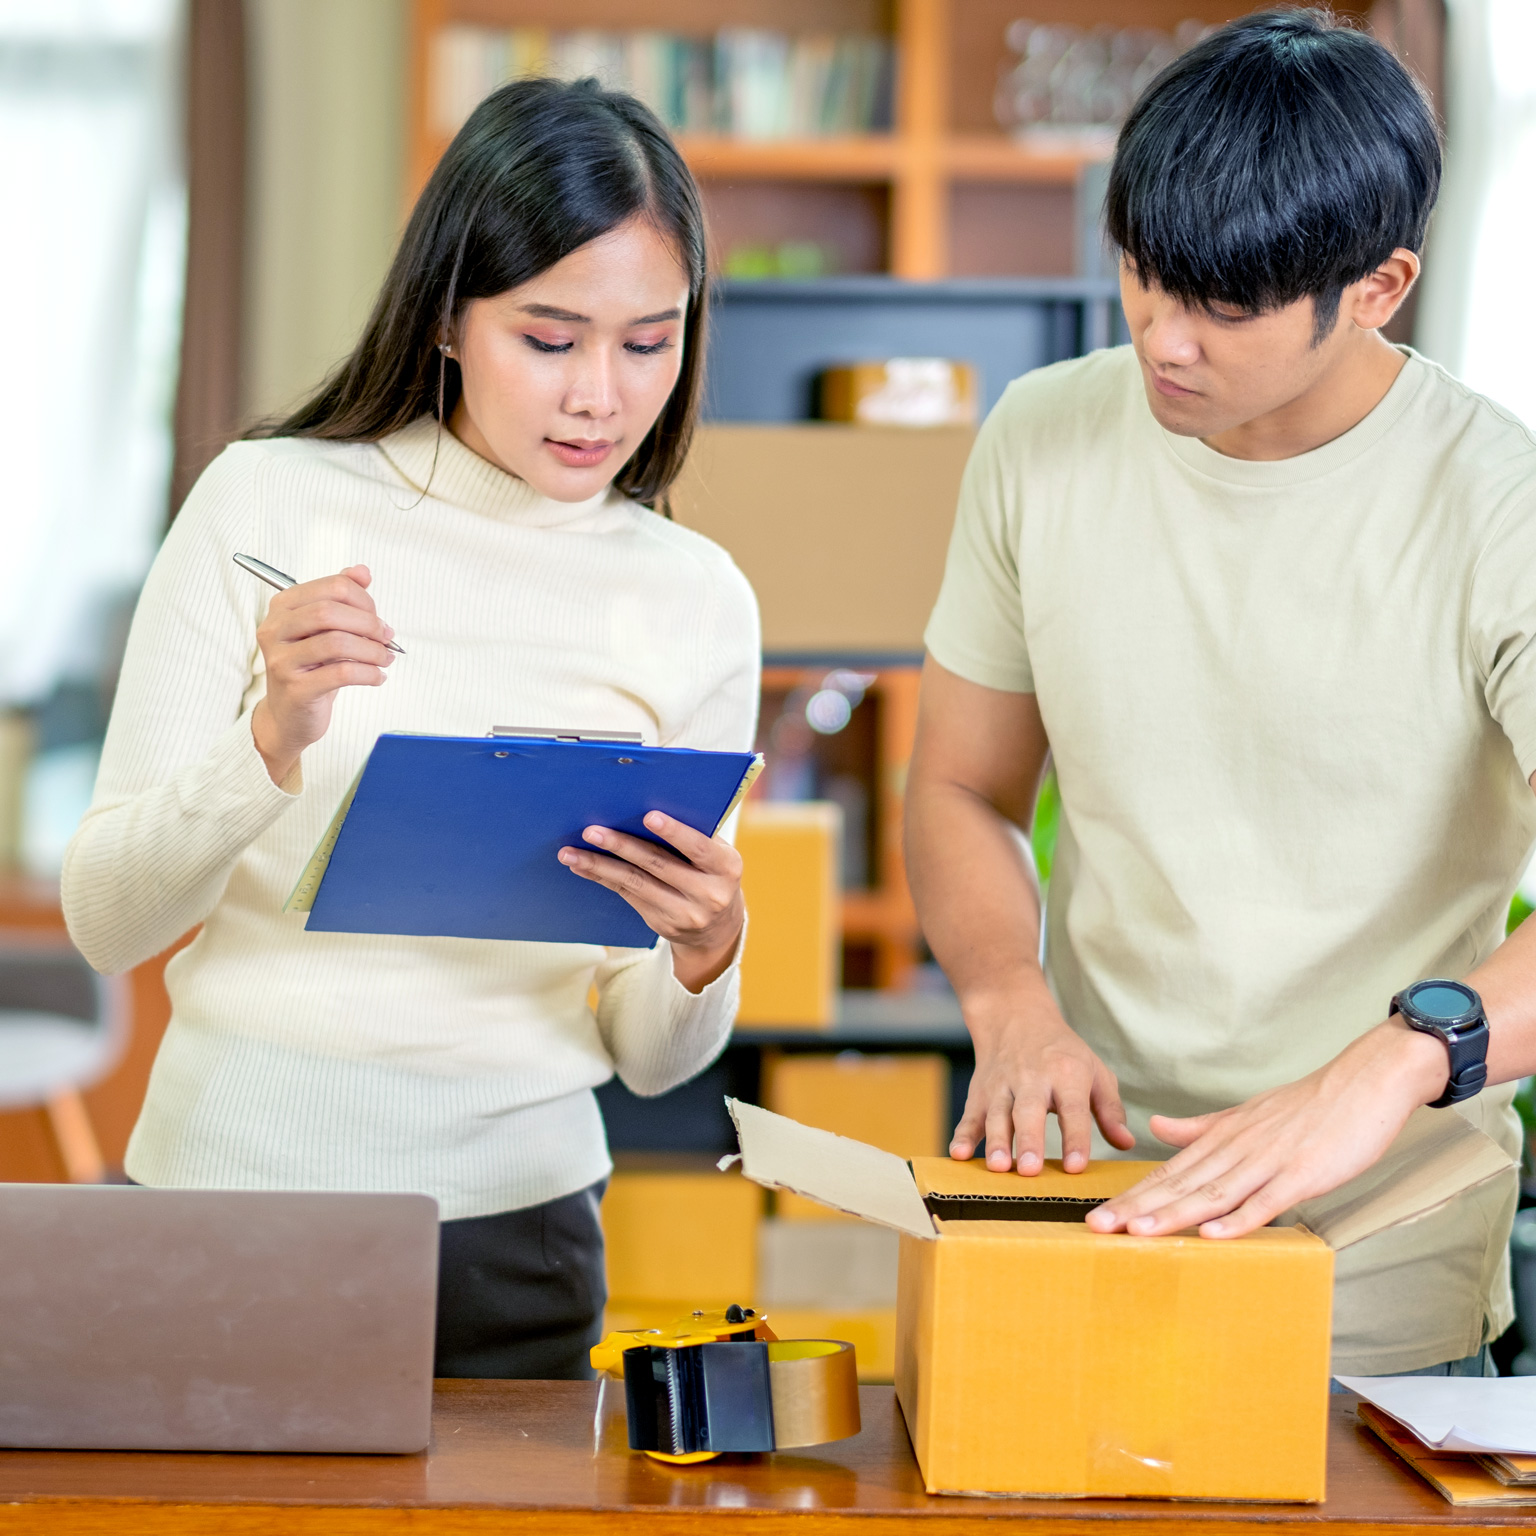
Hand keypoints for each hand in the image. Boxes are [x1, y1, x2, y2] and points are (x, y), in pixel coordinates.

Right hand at [250, 565, 395, 784]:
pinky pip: (342, 674)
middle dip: (369, 623)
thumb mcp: (325, 629)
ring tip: (386, 659)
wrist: (290, 715)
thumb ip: (342, 597)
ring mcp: (281, 660)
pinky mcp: (295, 689)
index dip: (364, 600)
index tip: (378, 619)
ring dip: (372, 650)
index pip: (331, 587)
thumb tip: (362, 571)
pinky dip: (369, 674)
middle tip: (387, 638)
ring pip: (337, 642)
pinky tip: (378, 677)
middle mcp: (275, 630)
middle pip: (330, 611)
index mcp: (283, 607)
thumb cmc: (312, 667)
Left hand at [558, 811, 744, 992]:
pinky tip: (582, 866)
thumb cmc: (714, 875)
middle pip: (658, 865)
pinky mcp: (661, 923)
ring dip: (600, 865)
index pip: (699, 848)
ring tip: (572, 852)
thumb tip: (648, 806)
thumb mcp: (718, 857)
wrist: (718, 930)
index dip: (674, 832)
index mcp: (726, 868)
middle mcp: (708, 893)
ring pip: (635, 883)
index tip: (648, 816)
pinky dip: (602, 878)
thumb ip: (696, 836)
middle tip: (593, 831)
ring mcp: (683, 913)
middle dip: (622, 846)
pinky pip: (627, 895)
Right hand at [951, 982, 1136, 1173]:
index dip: (1075, 1138)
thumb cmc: (1062, 1053)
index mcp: (1066, 1074)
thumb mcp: (1094, 1071)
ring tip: (998, 1167)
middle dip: (1029, 1140)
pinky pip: (970, 1115)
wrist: (1015, 1017)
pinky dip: (962, 1134)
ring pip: (997, 1114)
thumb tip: (1126, 1144)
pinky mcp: (980, 1093)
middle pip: (1029, 1111)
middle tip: (1030, 1170)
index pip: (1073, 1109)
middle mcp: (1032, 1078)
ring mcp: (1002, 1086)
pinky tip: (958, 1154)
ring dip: (996, 1141)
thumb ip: (1110, 1109)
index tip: (1075, 1167)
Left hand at [1084, 1019, 1449, 1238]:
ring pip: (1212, 1193)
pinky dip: (1238, 1219)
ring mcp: (1268, 1162)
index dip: (1133, 1195)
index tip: (1099, 1215)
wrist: (1363, 1083)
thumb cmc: (1306, 1106)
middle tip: (1098, 1227)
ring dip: (1174, 1215)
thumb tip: (1155, 1126)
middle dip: (1138, 1208)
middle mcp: (1236, 1149)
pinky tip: (1212, 1234)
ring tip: (1137, 1233)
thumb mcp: (1244, 1115)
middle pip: (1180, 1184)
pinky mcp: (1302, 1174)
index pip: (1168, 1172)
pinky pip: (1265, 1200)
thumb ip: (1199, 1127)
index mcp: (1221, 1138)